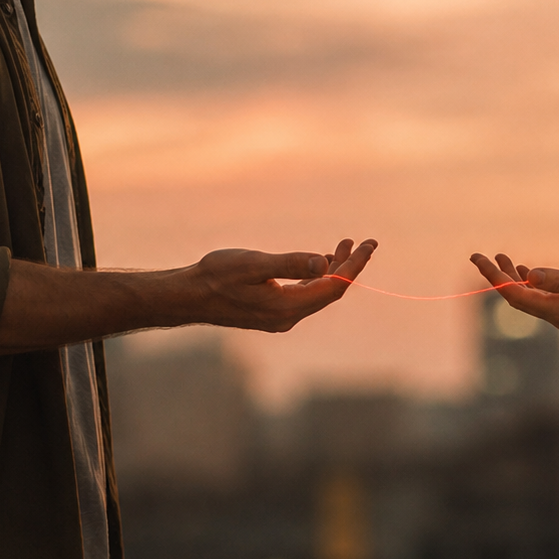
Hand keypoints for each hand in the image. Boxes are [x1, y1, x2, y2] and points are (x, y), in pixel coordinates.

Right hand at [193, 237, 376, 331]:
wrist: (188, 296)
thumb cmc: (216, 276)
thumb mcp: (254, 264)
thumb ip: (290, 263)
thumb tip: (324, 264)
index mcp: (288, 308)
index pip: (334, 286)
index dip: (354, 265)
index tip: (370, 244)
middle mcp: (288, 317)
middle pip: (331, 292)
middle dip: (349, 266)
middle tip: (364, 241)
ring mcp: (280, 317)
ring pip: (318, 293)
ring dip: (334, 270)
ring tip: (346, 244)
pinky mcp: (272, 312)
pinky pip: (305, 295)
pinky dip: (316, 278)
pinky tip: (320, 262)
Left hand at [469, 251, 558, 330]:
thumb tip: (529, 275)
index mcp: (557, 311)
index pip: (515, 295)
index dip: (494, 277)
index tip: (478, 259)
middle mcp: (555, 315)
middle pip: (516, 297)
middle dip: (496, 276)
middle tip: (477, 256)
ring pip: (527, 295)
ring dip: (511, 276)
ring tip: (498, 256)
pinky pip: (540, 295)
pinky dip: (529, 280)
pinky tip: (523, 269)